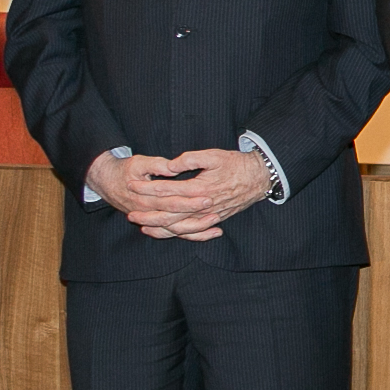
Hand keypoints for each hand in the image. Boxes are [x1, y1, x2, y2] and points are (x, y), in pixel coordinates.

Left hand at [120, 147, 272, 240]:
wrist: (259, 178)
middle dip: (148, 213)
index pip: (167, 189)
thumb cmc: (237, 164)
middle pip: (169, 213)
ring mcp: (209, 215)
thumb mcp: (214, 155)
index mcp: (200, 187)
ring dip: (160, 227)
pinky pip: (192, 231)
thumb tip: (170, 165)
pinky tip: (166, 232)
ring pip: (179, 226)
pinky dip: (178, 234)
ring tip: (143, 226)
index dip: (148, 187)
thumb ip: (190, 159)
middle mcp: (202, 205)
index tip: (132, 184)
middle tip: (130, 213)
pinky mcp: (214, 219)